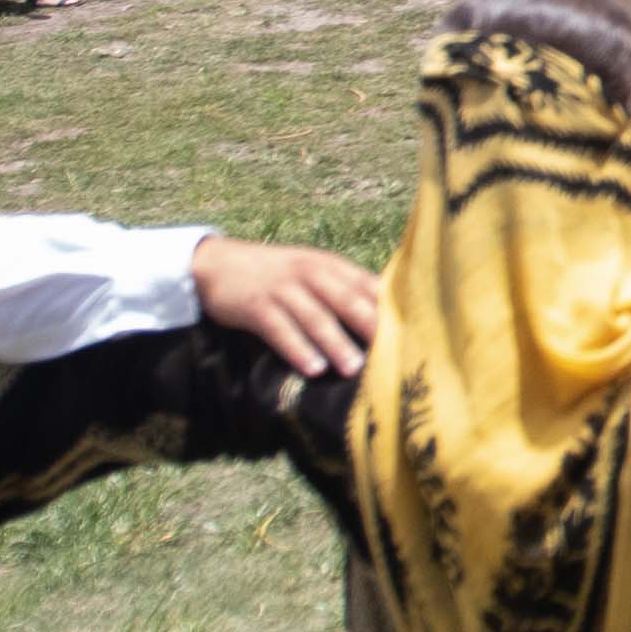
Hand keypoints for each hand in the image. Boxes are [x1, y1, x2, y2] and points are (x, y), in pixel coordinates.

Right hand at [193, 236, 382, 379]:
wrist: (217, 263)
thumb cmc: (276, 276)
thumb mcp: (313, 274)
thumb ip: (345, 292)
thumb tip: (388, 321)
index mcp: (330, 266)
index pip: (368, 285)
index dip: (391, 309)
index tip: (413, 333)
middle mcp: (310, 274)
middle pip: (346, 300)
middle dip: (369, 326)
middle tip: (393, 354)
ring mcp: (282, 289)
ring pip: (314, 316)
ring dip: (335, 343)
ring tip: (353, 368)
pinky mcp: (256, 305)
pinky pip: (279, 328)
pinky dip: (296, 348)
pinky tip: (311, 368)